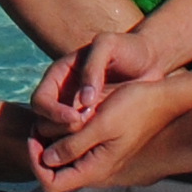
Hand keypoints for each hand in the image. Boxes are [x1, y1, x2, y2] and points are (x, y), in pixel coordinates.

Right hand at [32, 28, 166, 131]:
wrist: (151, 61)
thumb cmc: (128, 48)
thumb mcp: (108, 46)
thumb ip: (93, 68)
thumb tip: (84, 100)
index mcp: (59, 76)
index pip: (40, 101)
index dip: (52, 112)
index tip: (76, 118)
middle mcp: (64, 96)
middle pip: (44, 122)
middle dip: (61, 130)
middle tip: (87, 129)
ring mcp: (78, 111)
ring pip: (61, 136)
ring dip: (74, 140)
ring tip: (96, 137)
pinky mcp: (95, 123)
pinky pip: (83, 140)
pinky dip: (88, 146)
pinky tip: (104, 144)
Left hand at [32, 73, 191, 191]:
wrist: (165, 102)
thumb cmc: (136, 109)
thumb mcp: (102, 124)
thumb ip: (74, 144)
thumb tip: (47, 159)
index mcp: (95, 170)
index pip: (50, 184)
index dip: (36, 163)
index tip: (34, 136)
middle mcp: (96, 171)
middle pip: (55, 173)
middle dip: (42, 150)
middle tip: (39, 123)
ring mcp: (101, 162)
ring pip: (65, 160)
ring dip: (54, 141)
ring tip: (55, 117)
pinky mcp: (104, 150)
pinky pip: (77, 150)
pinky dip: (67, 136)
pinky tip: (71, 116)